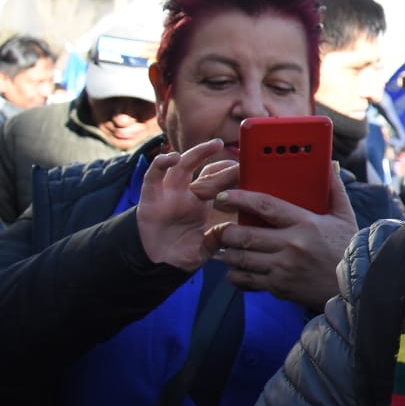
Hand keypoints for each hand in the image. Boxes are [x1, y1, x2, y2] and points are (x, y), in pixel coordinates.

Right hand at [137, 139, 233, 270]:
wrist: (154, 261)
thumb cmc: (182, 251)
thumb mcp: (206, 247)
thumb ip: (218, 240)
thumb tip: (234, 233)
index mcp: (205, 203)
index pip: (223, 183)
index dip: (236, 177)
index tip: (253, 173)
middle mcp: (189, 193)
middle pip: (208, 172)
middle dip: (225, 166)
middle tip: (243, 160)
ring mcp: (170, 192)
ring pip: (184, 166)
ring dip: (198, 153)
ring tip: (214, 145)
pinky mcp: (150, 196)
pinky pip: (153, 176)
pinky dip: (161, 164)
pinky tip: (171, 157)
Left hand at [204, 161, 358, 310]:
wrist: (356, 283)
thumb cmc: (348, 246)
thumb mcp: (344, 216)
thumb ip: (334, 190)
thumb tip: (329, 165)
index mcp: (305, 223)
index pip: (265, 206)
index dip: (240, 199)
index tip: (224, 197)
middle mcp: (291, 245)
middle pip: (244, 235)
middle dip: (225, 231)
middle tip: (220, 228)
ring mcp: (283, 267)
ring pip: (240, 258)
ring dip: (228, 253)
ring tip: (226, 248)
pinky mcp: (279, 287)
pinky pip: (246, 280)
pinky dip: (236, 275)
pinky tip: (237, 269)